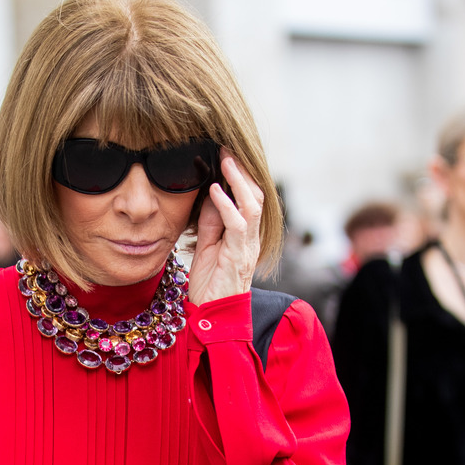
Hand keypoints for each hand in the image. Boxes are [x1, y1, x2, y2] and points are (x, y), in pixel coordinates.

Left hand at [187, 148, 263, 304]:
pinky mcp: (238, 256)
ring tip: (226, 160)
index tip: (226, 152)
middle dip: (243, 171)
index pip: (250, 197)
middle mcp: (251, 237)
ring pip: (252, 205)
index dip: (241, 175)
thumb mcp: (208, 244)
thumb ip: (211, 221)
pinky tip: (215, 190)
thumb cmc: (210, 284)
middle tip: (227, 148)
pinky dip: (226, 205)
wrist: (212, 317)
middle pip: (256, 195)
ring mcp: (247, 246)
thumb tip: (210, 192)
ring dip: (238, 181)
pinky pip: (237, 225)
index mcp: (245, 233)